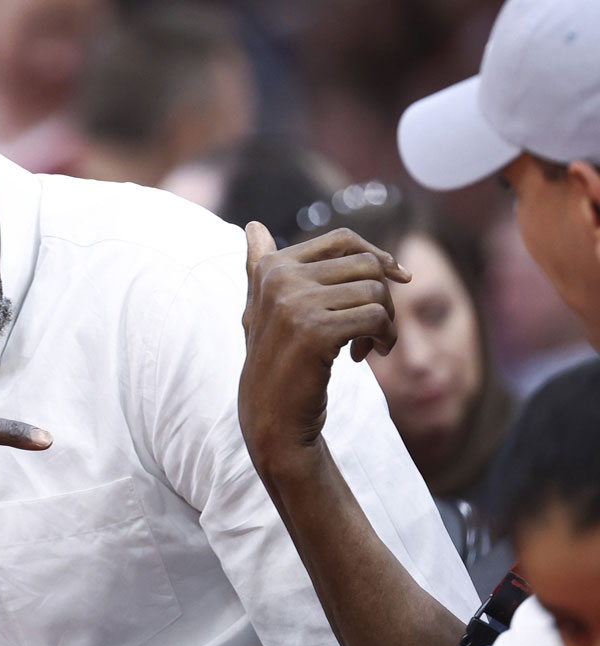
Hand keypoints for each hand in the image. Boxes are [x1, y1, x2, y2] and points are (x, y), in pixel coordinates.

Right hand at [238, 223, 409, 470]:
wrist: (271, 415)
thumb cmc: (275, 359)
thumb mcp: (261, 308)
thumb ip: (258, 265)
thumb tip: (253, 225)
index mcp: (271, 266)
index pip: (343, 239)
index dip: (377, 255)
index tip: (397, 278)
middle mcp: (279, 278)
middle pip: (366, 264)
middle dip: (383, 295)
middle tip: (376, 326)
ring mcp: (295, 304)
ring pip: (375, 291)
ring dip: (386, 322)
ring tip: (370, 344)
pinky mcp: (315, 332)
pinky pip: (376, 318)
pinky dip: (384, 338)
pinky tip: (365, 356)